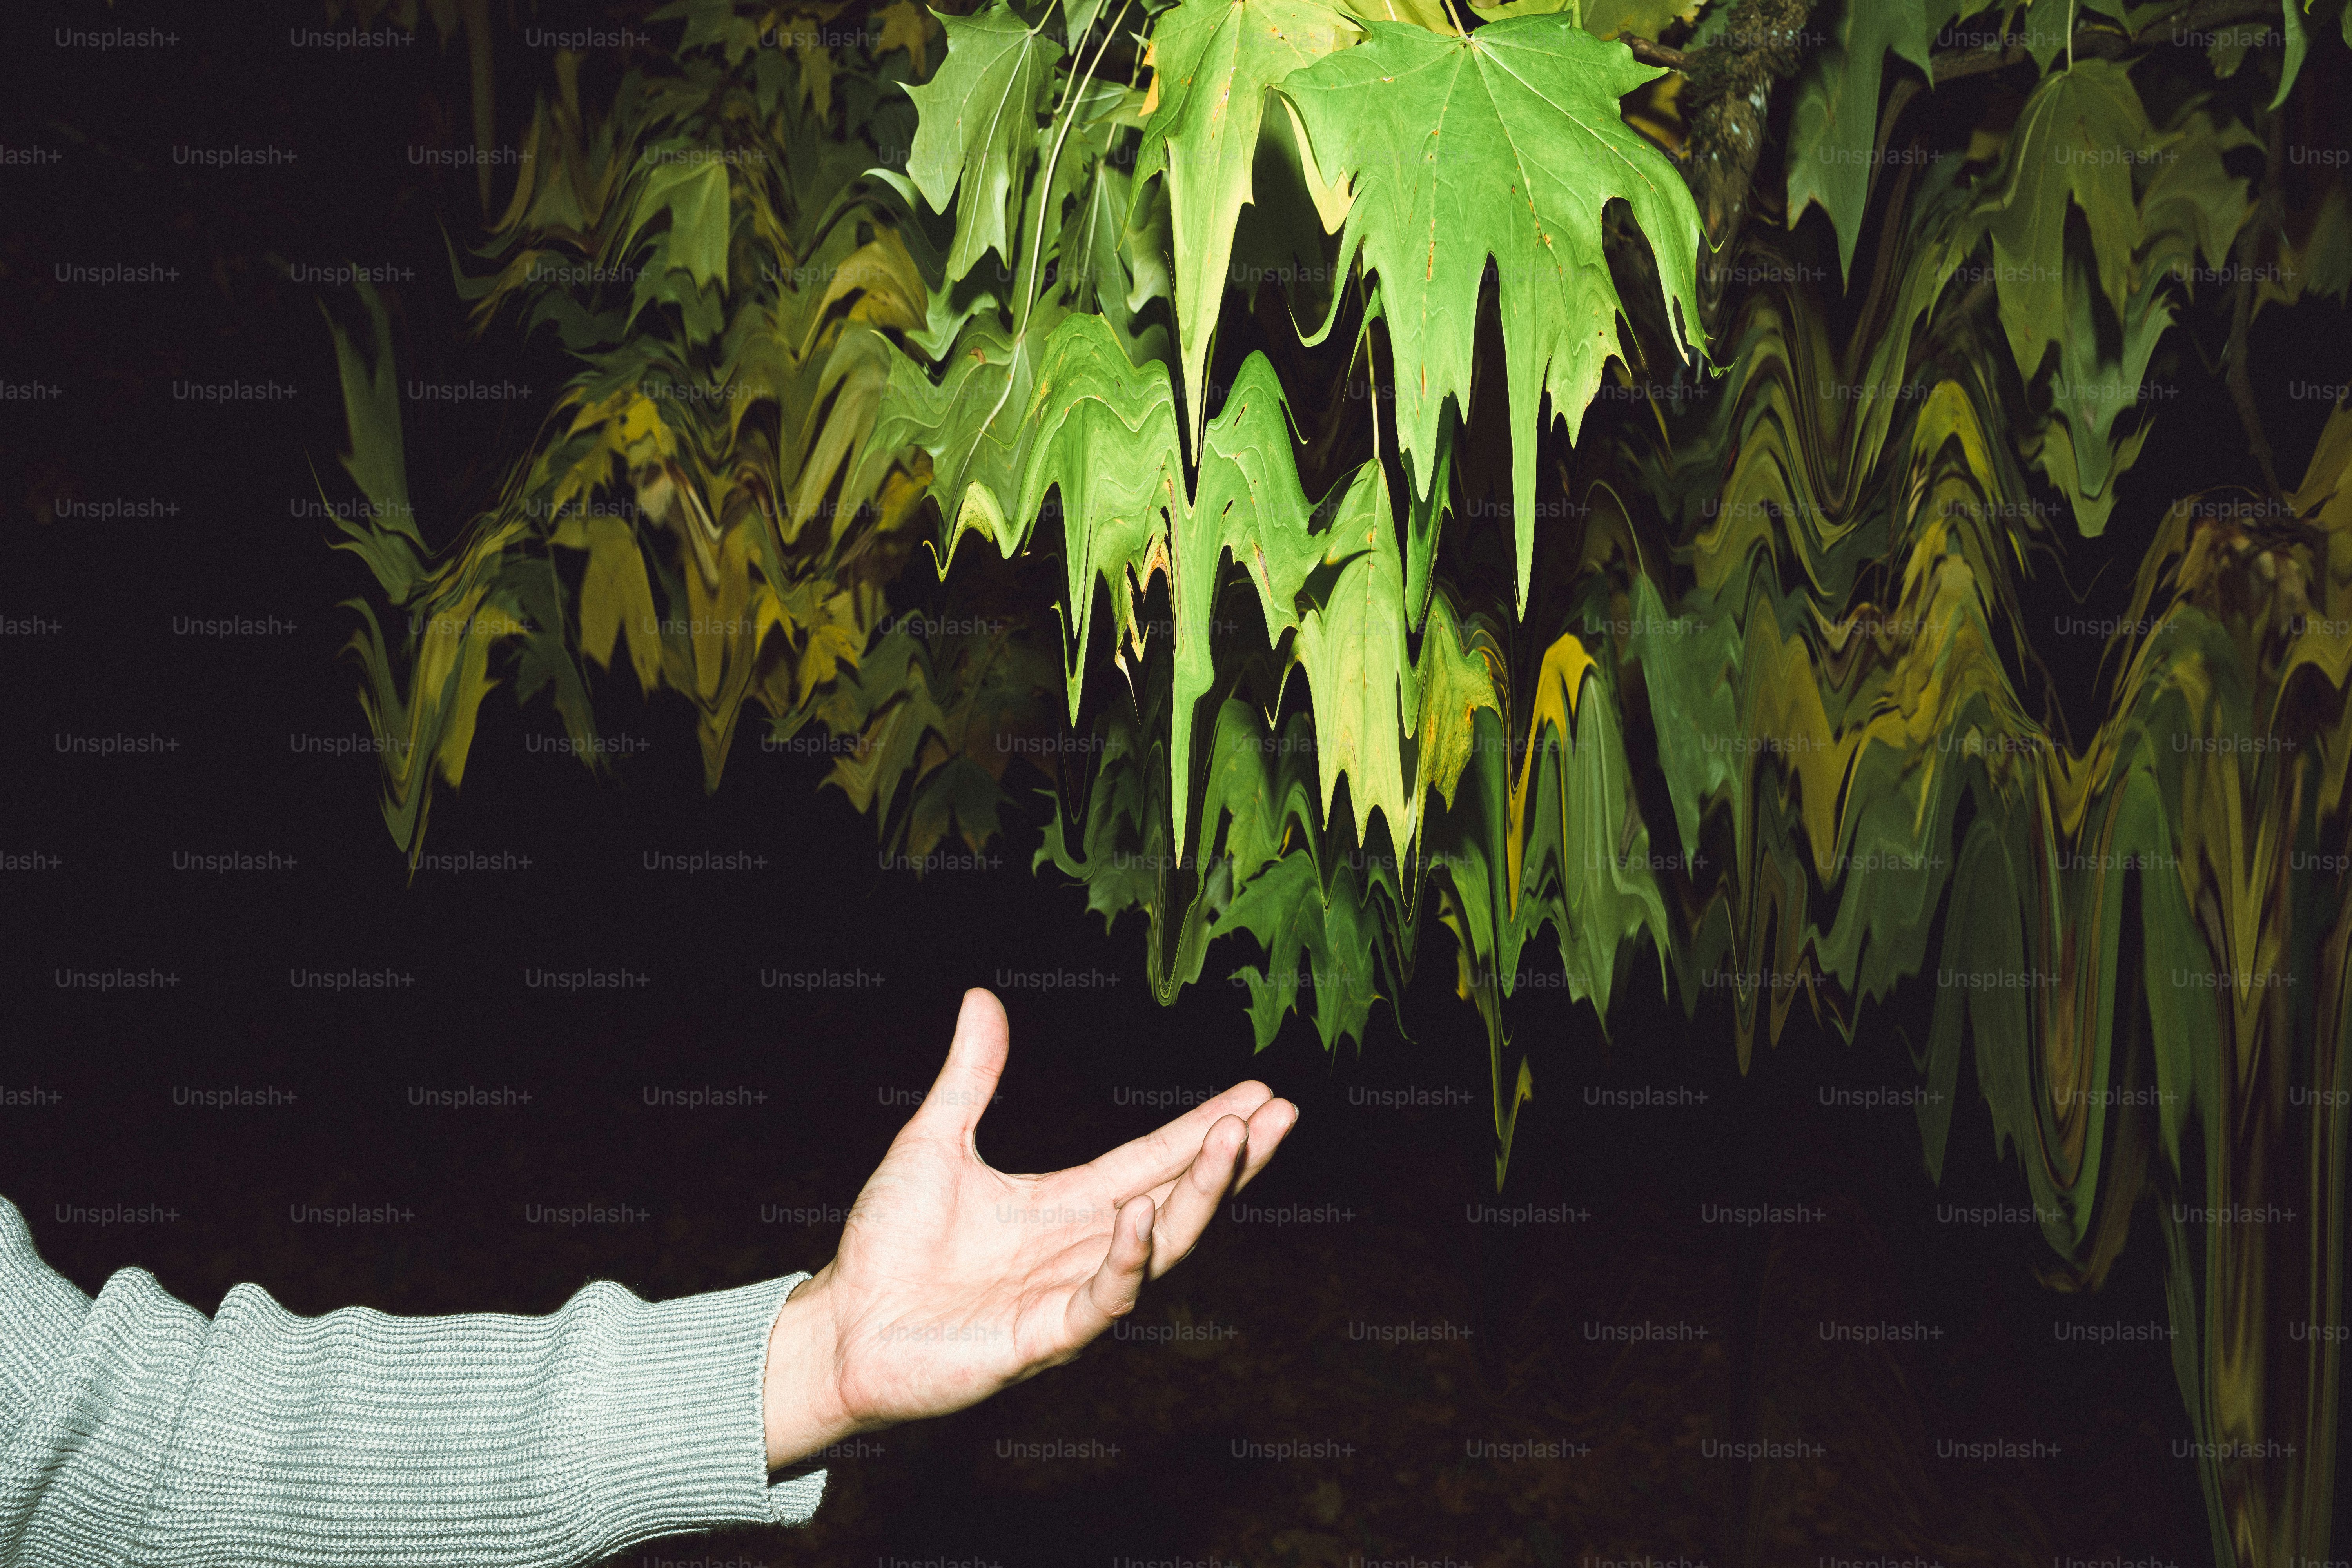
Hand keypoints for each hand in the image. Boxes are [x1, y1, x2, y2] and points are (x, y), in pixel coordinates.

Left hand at [760, 988, 1296, 1468]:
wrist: (840, 1322)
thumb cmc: (886, 1243)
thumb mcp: (934, 1141)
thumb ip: (971, 1076)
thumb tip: (982, 997)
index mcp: (1065, 1206)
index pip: (1152, 1161)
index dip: (1204, 1129)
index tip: (1258, 1092)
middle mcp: (1080, 1250)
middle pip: (1177, 1199)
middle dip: (1231, 1158)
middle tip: (1280, 1111)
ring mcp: (1068, 1296)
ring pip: (1159, 1245)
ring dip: (1201, 1196)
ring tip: (1235, 1141)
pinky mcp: (1041, 1338)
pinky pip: (1101, 1301)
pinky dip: (1127, 1260)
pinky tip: (1143, 1213)